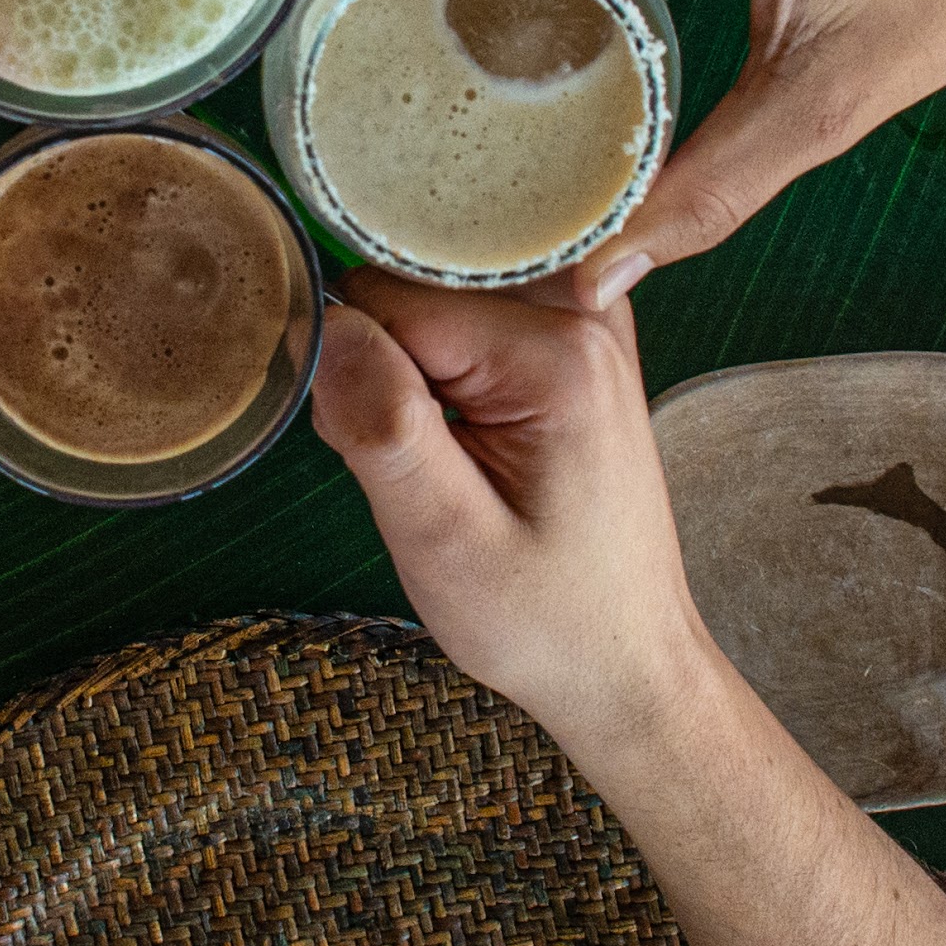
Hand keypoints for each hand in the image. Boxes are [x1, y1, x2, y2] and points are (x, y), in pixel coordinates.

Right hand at [309, 270, 740, 747]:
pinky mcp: (577, 343)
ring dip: (416, 366)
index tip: (377, 449)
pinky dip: (447, 366)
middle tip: (420, 464)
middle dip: (384, 363)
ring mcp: (588, 322)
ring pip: (438, 295)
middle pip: (416, 283)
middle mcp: (585, 312)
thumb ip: (381, 424)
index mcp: (558, 353)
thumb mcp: (445, 540)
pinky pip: (474, 316)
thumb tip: (319, 323)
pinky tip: (468, 434)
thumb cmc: (546, 619)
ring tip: (449, 456)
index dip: (352, 367)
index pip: (389, 297)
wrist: (626, 662)